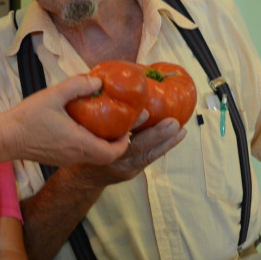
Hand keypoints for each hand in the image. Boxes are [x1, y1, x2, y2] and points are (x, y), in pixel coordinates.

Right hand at [1, 75, 131, 167]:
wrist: (4, 138)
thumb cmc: (27, 118)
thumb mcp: (53, 95)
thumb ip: (77, 86)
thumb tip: (98, 80)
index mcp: (79, 143)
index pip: (113, 153)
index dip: (125, 142)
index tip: (129, 127)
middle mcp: (75, 155)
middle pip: (106, 156)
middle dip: (117, 142)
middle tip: (121, 124)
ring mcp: (66, 159)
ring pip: (93, 155)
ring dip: (103, 143)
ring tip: (106, 123)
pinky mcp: (58, 158)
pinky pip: (81, 154)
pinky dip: (89, 144)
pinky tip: (84, 127)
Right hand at [71, 117, 187, 187]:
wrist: (83, 178)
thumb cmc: (83, 146)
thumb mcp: (79, 127)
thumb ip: (90, 110)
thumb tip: (102, 81)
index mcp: (98, 148)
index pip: (116, 136)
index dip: (132, 125)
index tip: (146, 112)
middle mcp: (113, 160)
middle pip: (138, 148)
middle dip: (157, 135)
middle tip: (173, 122)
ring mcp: (125, 168)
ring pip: (148, 155)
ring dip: (166, 142)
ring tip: (181, 130)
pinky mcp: (133, 171)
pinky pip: (150, 158)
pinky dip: (165, 146)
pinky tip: (178, 135)